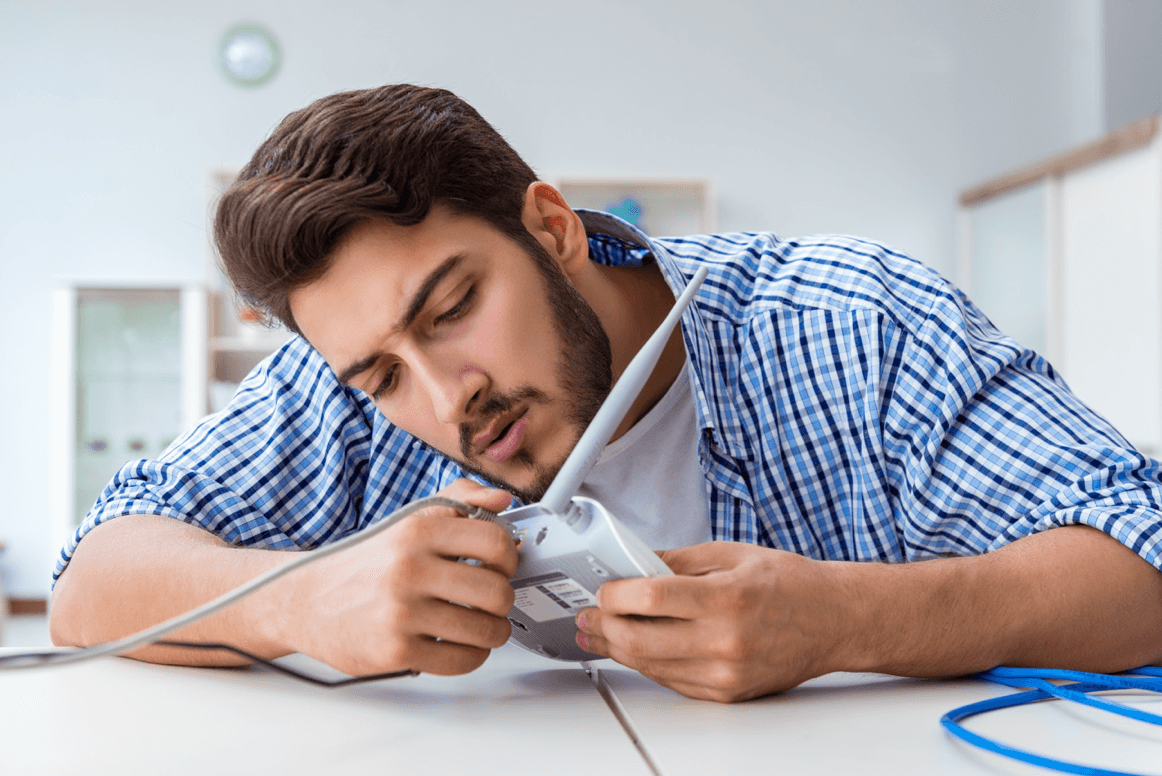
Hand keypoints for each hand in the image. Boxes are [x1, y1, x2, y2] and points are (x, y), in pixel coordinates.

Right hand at [285, 478, 517, 676]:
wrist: (306, 599)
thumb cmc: (367, 563)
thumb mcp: (409, 520)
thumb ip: (459, 500)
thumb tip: (502, 498)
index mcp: (417, 530)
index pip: (495, 542)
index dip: (510, 557)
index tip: (502, 565)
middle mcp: (409, 568)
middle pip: (497, 591)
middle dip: (504, 600)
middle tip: (494, 600)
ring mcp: (402, 612)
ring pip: (485, 630)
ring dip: (494, 632)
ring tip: (483, 625)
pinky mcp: (396, 650)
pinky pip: (461, 660)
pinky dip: (473, 655)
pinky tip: (463, 645)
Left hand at [574, 542, 845, 701]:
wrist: (833, 621)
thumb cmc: (789, 584)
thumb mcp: (731, 554)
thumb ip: (677, 561)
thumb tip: (631, 564)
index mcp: (728, 597)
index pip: (652, 596)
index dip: (615, 594)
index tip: (603, 589)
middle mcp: (726, 640)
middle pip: (641, 638)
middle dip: (604, 626)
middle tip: (589, 615)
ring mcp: (726, 672)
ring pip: (650, 665)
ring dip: (617, 649)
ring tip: (600, 633)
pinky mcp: (726, 693)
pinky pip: (671, 681)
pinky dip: (647, 663)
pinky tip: (635, 648)